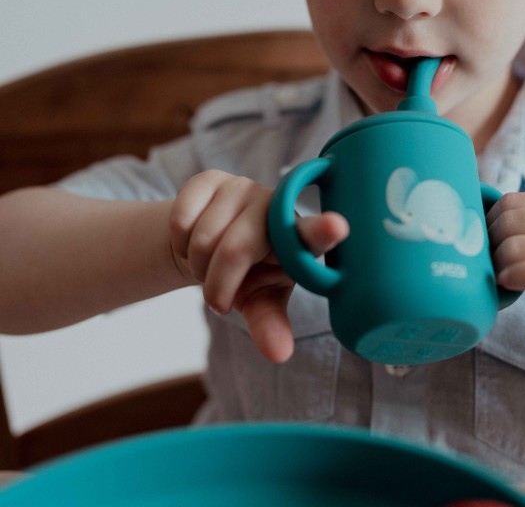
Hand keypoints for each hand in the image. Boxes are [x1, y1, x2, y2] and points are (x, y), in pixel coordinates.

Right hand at [168, 170, 348, 362]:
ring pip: (203, 238)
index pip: (312, 234)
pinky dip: (179, 244)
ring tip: (209, 266)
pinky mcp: (210, 179)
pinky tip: (192, 241)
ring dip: (198, 266)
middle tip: (218, 297)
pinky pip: (182, 220)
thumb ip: (269, 324)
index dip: (323, 230)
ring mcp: (242, 187)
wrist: (206, 244)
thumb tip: (278, 354)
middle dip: (217, 285)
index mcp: (297, 237)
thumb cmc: (246, 274)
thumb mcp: (259, 301)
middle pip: (236, 249)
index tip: (337, 226)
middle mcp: (274, 205)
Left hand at [487, 191, 524, 376]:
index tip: (486, 247)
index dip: (489, 223)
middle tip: (491, 267)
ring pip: (517, 244)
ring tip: (501, 280)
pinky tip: (509, 287)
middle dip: (490, 244)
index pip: (513, 201)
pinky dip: (514, 277)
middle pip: (510, 220)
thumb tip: (478, 226)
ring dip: (498, 264)